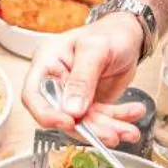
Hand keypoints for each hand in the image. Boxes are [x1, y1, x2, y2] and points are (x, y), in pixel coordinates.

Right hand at [23, 15, 148, 146]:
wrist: (130, 34)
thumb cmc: (110, 32)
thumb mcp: (96, 48)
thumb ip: (83, 78)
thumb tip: (72, 109)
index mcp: (47, 63)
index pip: (33, 95)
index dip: (46, 114)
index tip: (69, 122)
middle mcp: (57, 82)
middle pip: (63, 115)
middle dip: (89, 128)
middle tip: (111, 134)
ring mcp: (73, 95)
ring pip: (85, 122)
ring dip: (108, 129)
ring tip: (130, 131)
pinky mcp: (90, 104)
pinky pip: (101, 119)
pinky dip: (119, 120)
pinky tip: (134, 113)